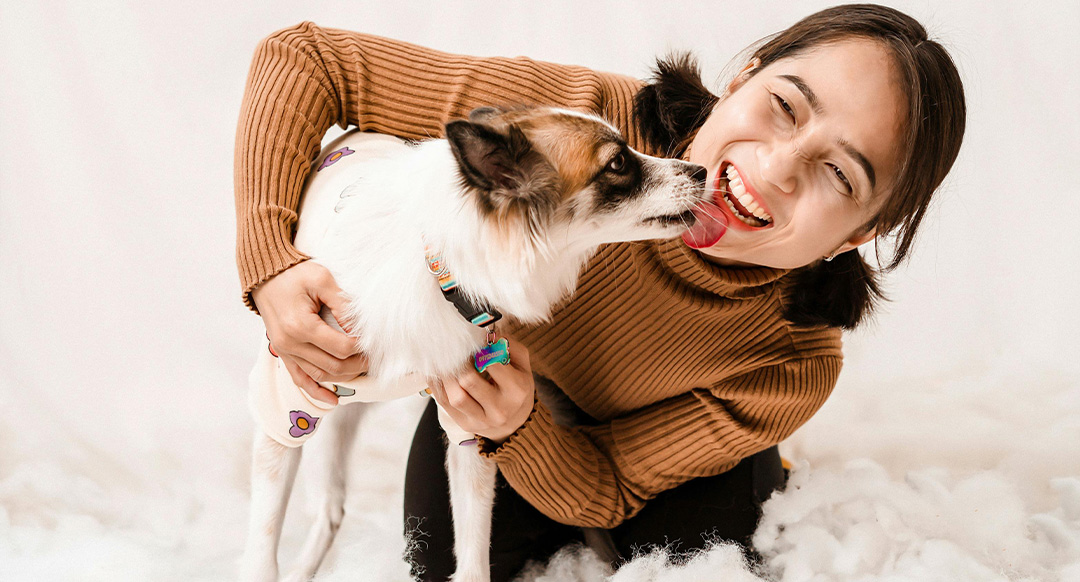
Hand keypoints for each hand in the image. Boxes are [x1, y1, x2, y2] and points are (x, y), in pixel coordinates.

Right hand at [252, 261, 368, 403]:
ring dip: (343, 377)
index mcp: (301, 325)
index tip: (372, 340)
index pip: (341, 347)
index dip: (361, 347)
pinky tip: (333, 400)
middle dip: (358, 364)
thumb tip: (360, 328)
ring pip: (320, 375)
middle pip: (333, 366)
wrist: (265, 275)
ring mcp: (285, 351)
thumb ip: (343, 304)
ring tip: (362, 369)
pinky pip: (300, 379)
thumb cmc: (295, 274)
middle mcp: (290, 343)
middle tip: (373, 357)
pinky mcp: (283, 353)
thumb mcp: (322, 279)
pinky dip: (316, 391)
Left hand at [430, 338, 533, 443]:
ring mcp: (481, 420)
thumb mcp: (522, 365)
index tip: (472, 341)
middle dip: (459, 362)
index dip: (479, 349)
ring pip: (455, 396)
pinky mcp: (465, 424)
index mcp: (516, 390)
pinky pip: (445, 403)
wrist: (514, 422)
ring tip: (445, 362)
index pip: (492, 364)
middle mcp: (500, 409)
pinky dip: (437, 385)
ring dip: (446, 375)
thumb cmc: (516, 386)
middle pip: (469, 381)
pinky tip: (438, 373)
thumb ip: (509, 346)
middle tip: (454, 350)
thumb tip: (486, 333)